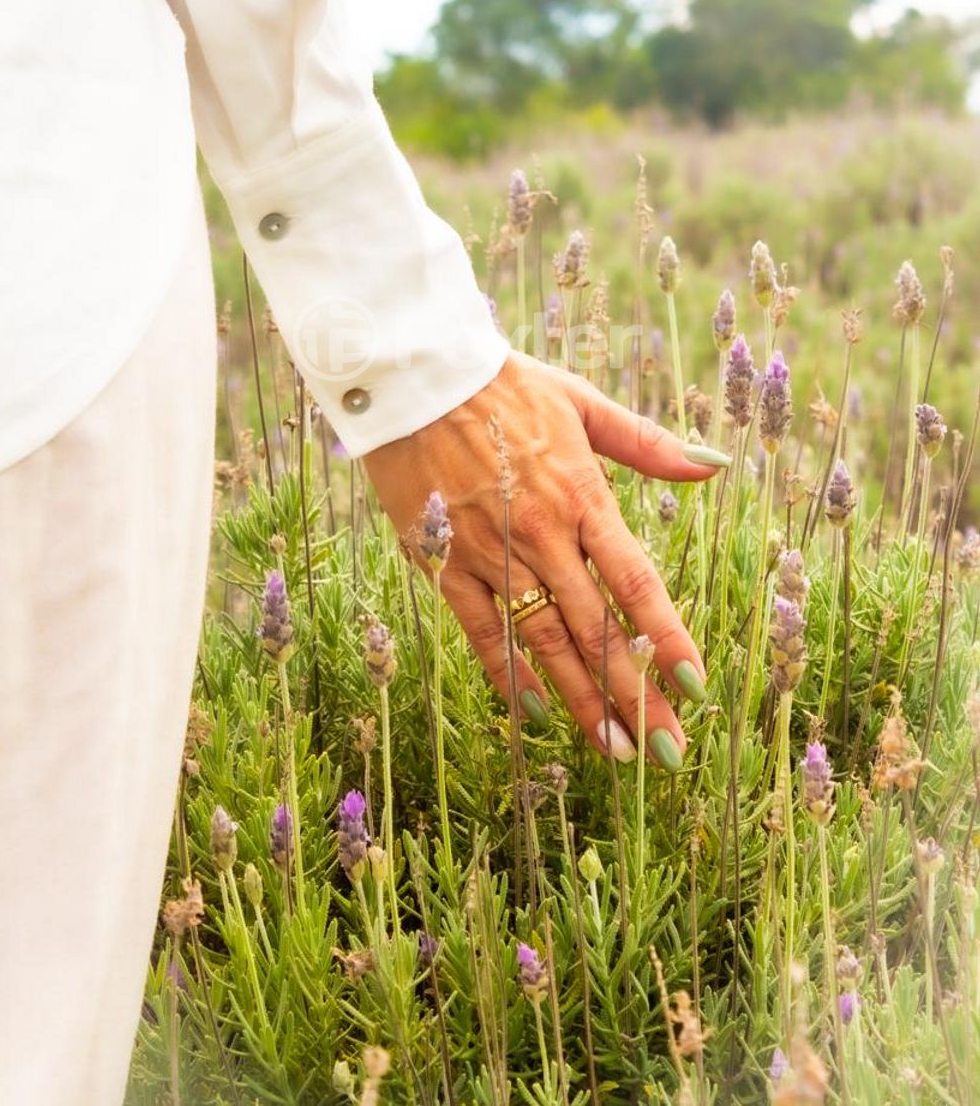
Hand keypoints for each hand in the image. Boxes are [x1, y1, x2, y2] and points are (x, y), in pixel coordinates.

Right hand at [362, 351, 727, 768]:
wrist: (414, 378)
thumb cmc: (503, 384)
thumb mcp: (581, 400)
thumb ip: (648, 442)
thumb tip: (716, 462)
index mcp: (581, 494)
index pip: (636, 580)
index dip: (667, 637)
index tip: (696, 686)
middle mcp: (541, 534)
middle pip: (597, 627)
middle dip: (635, 693)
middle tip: (667, 751)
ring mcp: (491, 553)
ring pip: (545, 640)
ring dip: (582, 700)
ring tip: (615, 750)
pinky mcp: (445, 563)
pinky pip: (482, 631)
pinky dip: (509, 674)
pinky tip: (537, 714)